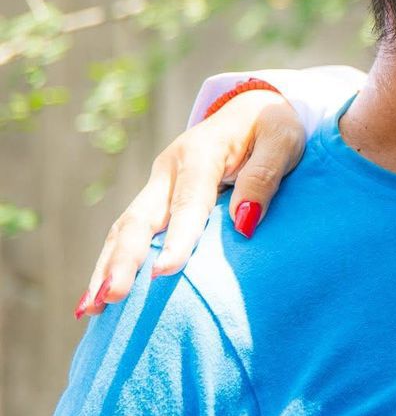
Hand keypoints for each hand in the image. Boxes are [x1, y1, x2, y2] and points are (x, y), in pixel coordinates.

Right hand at [77, 89, 304, 317]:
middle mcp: (169, 169)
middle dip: (123, 260)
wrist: (254, 107)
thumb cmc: (273, 128)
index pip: (188, 201)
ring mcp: (158, 184)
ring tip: (93, 307)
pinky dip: (114, 262)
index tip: (165, 273)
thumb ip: (264, 177)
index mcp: (200, 153)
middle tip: (112, 298)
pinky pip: (131, 233)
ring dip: (107, 267)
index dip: (177, 239)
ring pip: (126, 229)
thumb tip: (245, 221)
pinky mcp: (157, 198)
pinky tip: (101, 295)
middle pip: (140, 219)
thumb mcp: (283, 142)